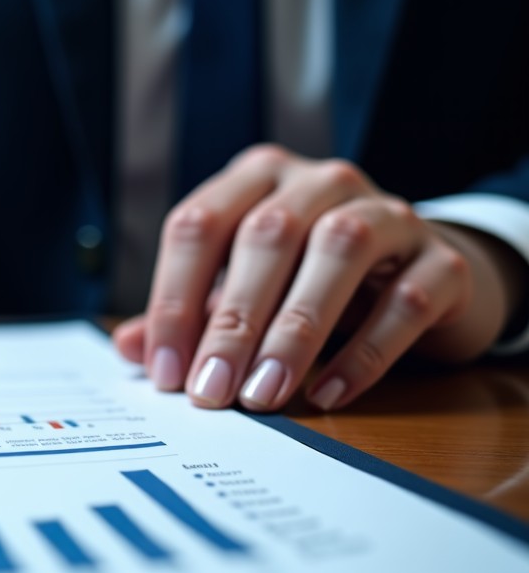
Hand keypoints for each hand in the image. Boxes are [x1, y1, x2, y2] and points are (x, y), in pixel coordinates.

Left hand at [113, 145, 525, 411]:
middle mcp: (320, 181)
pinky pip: (404, 299)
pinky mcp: (441, 259)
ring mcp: (388, 212)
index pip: (200, 224)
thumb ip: (188, 313)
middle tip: (210, 390)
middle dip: (231, 320)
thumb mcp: (243, 288)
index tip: (165, 371)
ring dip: (294, 330)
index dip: (173, 297)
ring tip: (264, 394)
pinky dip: (364, 350)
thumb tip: (131, 349)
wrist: (421, 277)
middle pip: (266, 235)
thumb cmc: (311, 279)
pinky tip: (328, 392)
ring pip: (337, 251)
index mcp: (258, 178)